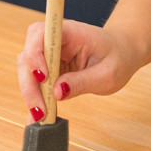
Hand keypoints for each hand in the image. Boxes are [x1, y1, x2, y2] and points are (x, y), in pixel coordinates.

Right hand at [14, 19, 139, 122]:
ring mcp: (49, 54)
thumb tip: (57, 93)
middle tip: (40, 111)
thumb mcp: (107, 74)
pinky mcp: (48, 67)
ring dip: (30, 94)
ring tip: (40, 117)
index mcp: (70, 32)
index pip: (39, 34)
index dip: (35, 54)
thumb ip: (82, 82)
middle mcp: (54, 40)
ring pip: (27, 71)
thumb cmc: (118, 58)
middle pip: (27, 57)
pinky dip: (35, 99)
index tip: (44, 78)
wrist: (122, 53)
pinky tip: (35, 119)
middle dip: (30, 85)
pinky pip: (35, 82)